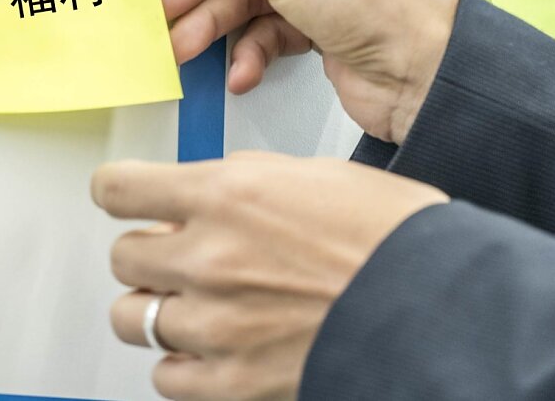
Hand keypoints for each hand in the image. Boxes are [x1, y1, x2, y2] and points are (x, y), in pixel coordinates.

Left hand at [94, 151, 447, 399]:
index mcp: (226, 195)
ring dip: (159, 308)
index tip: (127, 198)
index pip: (117, 189)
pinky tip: (213, 349)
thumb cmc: (396, 239)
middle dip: (149, 252)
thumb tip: (214, 183)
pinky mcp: (231, 382)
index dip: (120, 192)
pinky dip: (182, 364)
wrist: (438, 307)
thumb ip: (249, 178)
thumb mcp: (320, 175)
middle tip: (183, 254)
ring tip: (199, 305)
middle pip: (122, 255)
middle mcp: (209, 258)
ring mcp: (215, 325)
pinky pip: (166, 376)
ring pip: (132, 318)